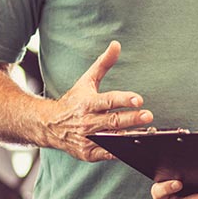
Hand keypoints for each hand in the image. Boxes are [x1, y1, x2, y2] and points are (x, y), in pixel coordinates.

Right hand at [44, 41, 151, 161]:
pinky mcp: (88, 153)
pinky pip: (108, 154)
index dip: (124, 100)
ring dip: (129, 137)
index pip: (109, 101)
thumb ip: (104, 64)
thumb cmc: (73, 101)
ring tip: (147, 133)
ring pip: (112, 140)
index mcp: (87, 103)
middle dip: (132, 119)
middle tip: (148, 116)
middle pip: (113, 121)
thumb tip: (116, 44)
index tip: (139, 99)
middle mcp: (87, 122)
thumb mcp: (86, 81)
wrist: (50, 125)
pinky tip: (135, 146)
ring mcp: (87, 139)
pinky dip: (121, 151)